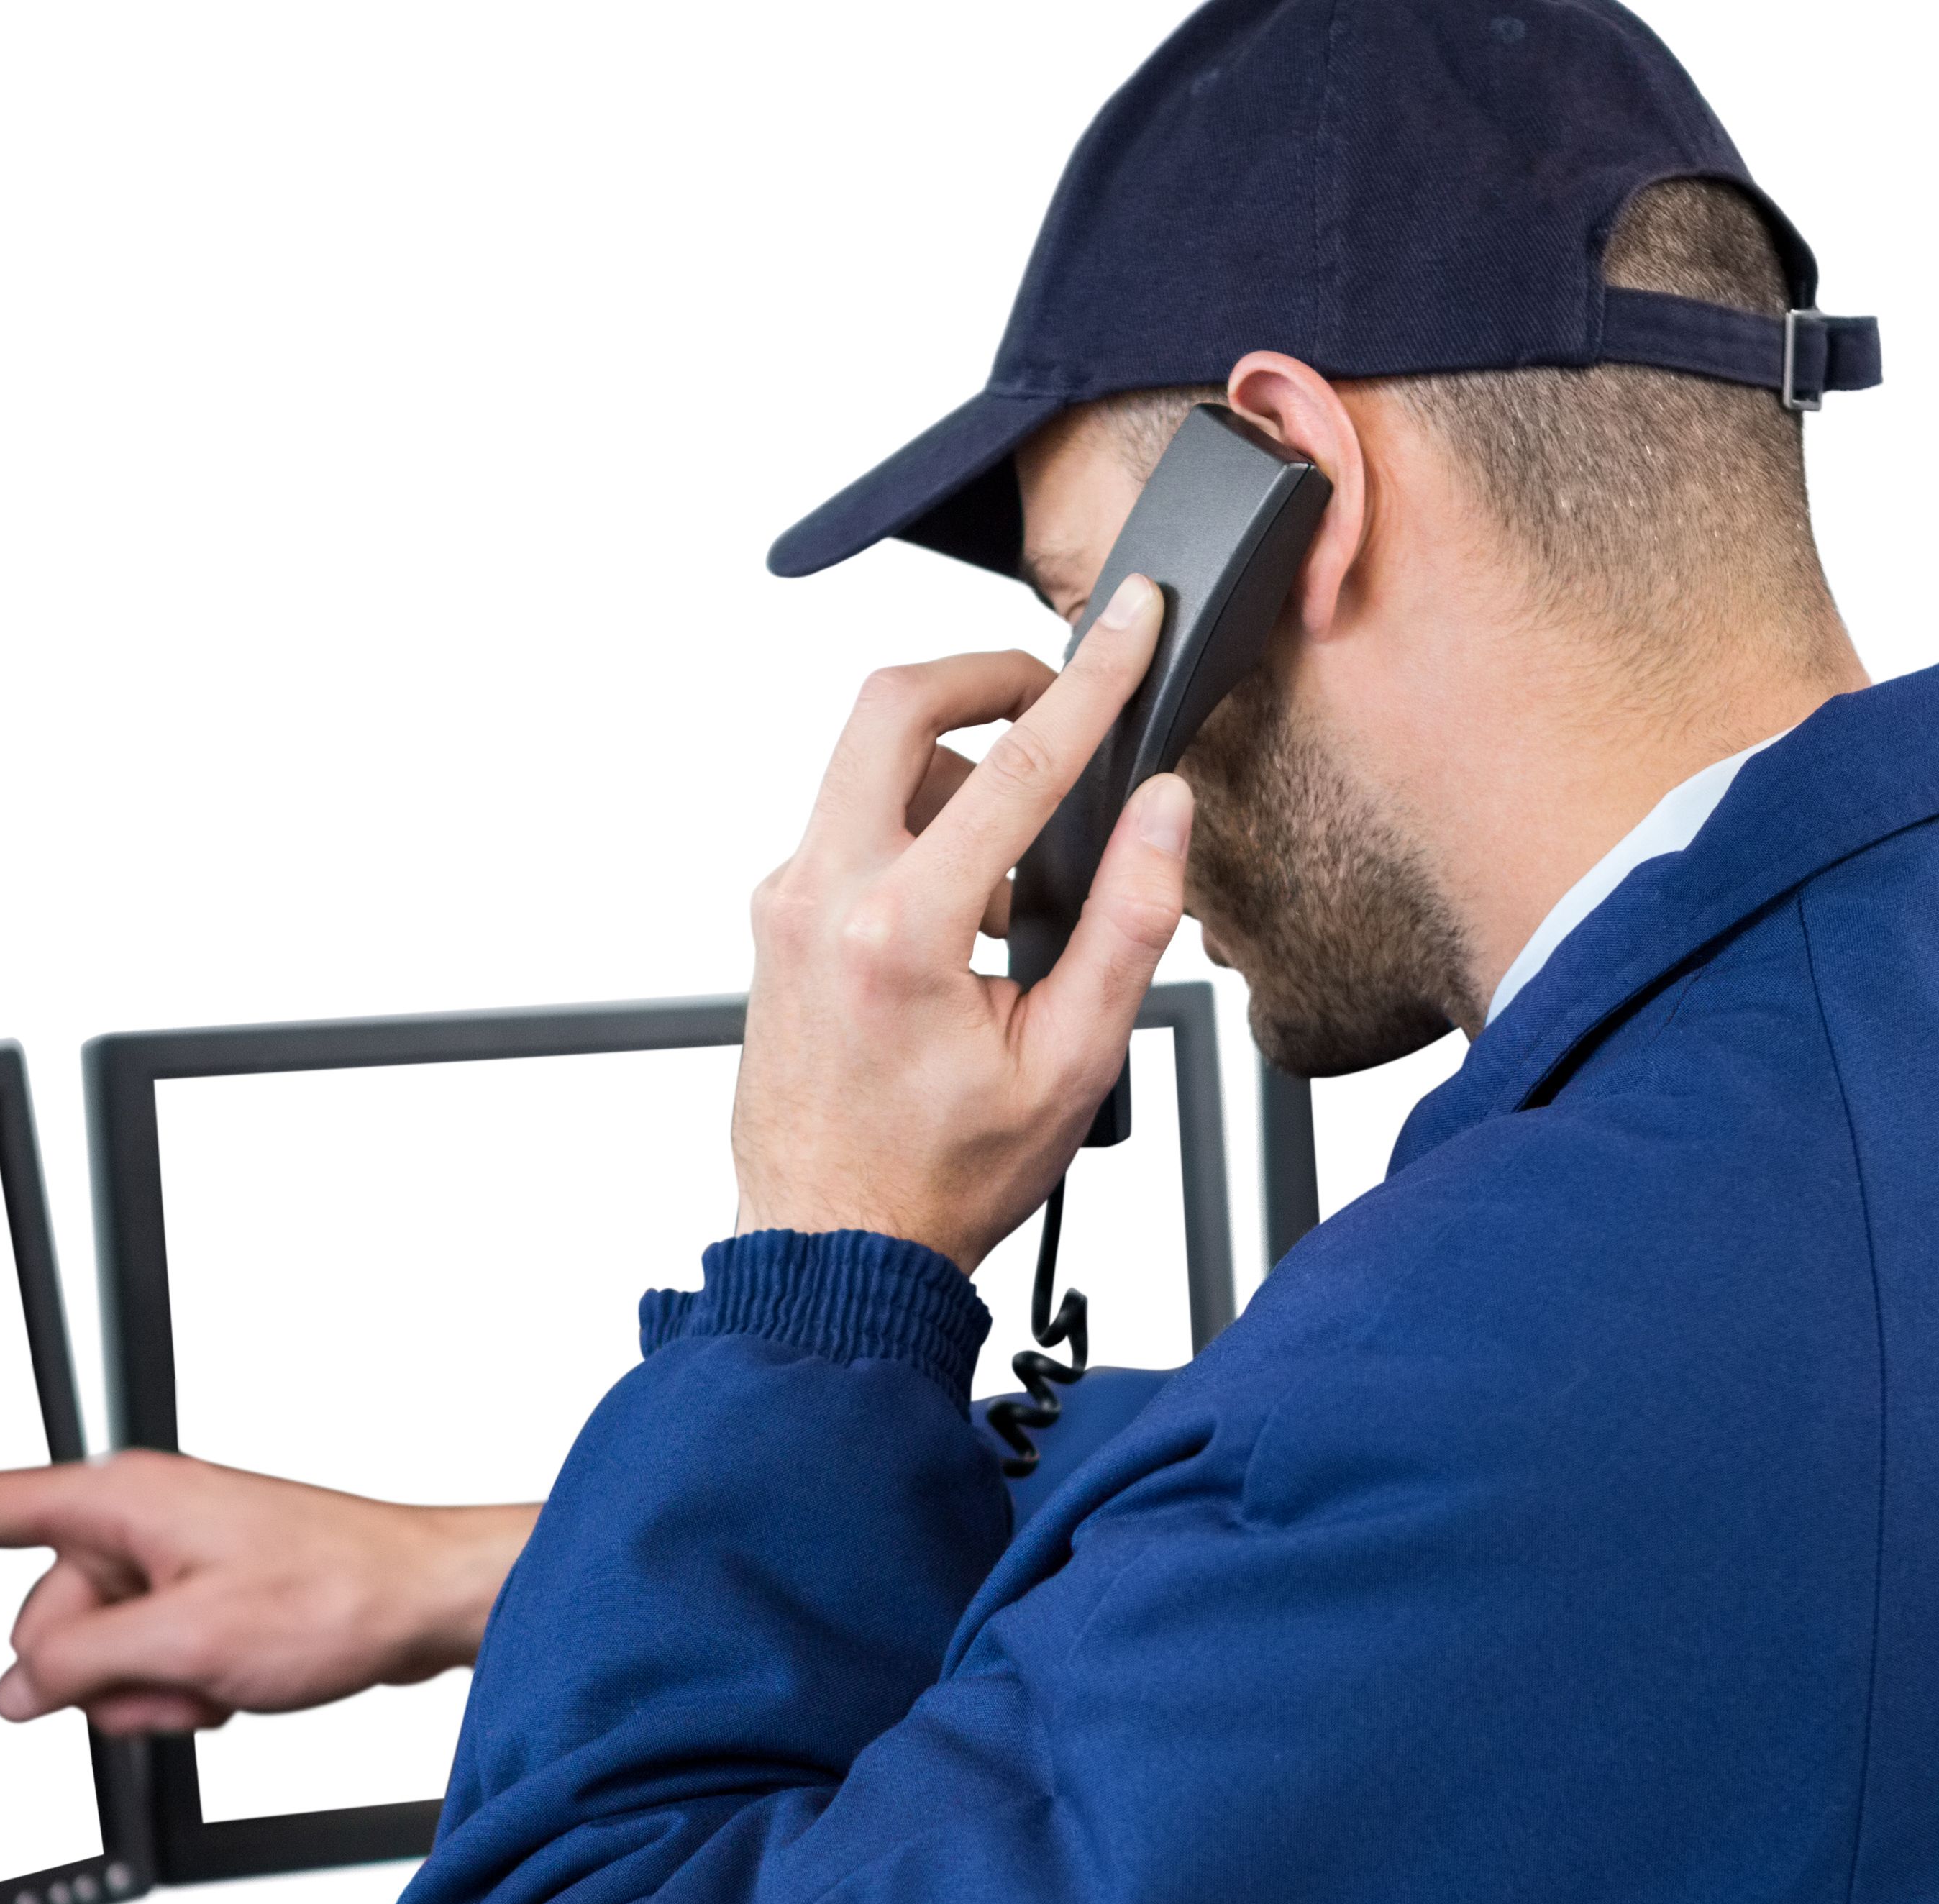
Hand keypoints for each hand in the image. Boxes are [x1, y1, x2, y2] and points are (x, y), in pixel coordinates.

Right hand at [0, 1451, 536, 1734]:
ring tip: (226, 1679)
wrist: (428, 1601)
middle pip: (42, 1623)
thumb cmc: (338, 1595)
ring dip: (151, 1691)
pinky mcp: (200, 1597)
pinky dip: (184, 1689)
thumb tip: (15, 1691)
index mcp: (118, 1501)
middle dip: (98, 1675)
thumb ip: (83, 1667)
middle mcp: (134, 1521)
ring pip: (96, 1658)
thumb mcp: (189, 1644)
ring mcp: (169, 1560)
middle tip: (186, 1676)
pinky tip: (239, 1685)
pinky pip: (148, 1664)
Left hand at [735, 573, 1190, 1271]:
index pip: (1013, 765)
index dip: (1090, 680)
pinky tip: (974, 916)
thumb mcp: (1071, 1063)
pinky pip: (852, 824)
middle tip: (1061, 692)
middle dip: (988, 675)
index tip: (1131, 621)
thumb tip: (1161, 811)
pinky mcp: (777, 916)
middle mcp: (820, 896)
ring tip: (1024, 875)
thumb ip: (1127, 924)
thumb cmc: (942, 1177)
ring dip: (956, 773)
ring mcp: (785, 902)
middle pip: (892, 705)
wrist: (832, 1247)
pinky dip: (923, 830)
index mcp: (898, 932)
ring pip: (868, 764)